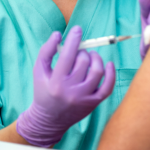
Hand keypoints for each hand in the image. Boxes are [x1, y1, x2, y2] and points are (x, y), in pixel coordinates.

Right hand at [16, 26, 115, 146]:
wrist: (49, 120)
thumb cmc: (43, 90)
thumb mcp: (39, 70)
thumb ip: (46, 51)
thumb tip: (58, 34)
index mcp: (56, 81)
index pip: (67, 56)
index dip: (74, 40)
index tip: (77, 29)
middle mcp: (71, 91)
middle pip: (83, 62)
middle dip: (82, 51)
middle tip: (79, 51)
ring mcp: (84, 98)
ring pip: (97, 71)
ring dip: (96, 58)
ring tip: (91, 56)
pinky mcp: (93, 103)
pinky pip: (107, 87)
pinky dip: (110, 73)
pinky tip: (108, 64)